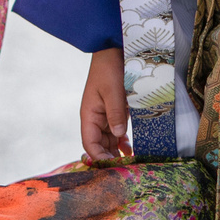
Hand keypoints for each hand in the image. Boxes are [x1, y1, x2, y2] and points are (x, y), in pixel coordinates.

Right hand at [81, 47, 131, 163]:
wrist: (113, 51)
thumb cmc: (109, 69)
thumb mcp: (112, 90)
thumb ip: (115, 113)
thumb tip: (118, 135)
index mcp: (89, 115)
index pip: (90, 143)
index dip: (99, 157)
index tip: (113, 166)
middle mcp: (95, 119)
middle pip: (99, 145)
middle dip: (110, 158)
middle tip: (125, 169)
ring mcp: (105, 116)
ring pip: (108, 141)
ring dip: (117, 152)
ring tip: (130, 163)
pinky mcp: (115, 112)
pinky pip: (116, 132)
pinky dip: (122, 142)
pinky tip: (130, 150)